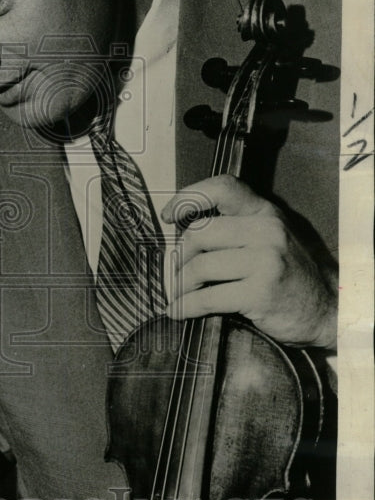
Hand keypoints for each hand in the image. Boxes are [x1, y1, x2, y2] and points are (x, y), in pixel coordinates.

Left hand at [161, 175, 336, 348]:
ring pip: (200, 267)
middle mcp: (266, 230)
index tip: (170, 215)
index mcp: (264, 212)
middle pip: (199, 234)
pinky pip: (208, 298)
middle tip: (174, 274)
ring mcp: (266, 260)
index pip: (222, 188)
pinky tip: (179, 311)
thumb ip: (237, 227)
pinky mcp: (261, 292)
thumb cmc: (290, 273)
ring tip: (177, 296)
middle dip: (179, 258)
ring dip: (179, 286)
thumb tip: (184, 233)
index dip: (188, 197)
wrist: (328, 308)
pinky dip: (186, 306)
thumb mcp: (270, 238)